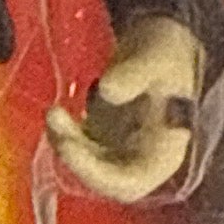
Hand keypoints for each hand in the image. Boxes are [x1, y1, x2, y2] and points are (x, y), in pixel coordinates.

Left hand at [44, 12, 212, 201]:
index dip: (98, 175)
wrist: (166, 43)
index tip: (70, 145)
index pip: (132, 181)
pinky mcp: (108, 137)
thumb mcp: (157, 55)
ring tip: (54, 114)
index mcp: (167, 148)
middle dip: (76, 159)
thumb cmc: (169, 51)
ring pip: (91, 165)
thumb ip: (135, 73)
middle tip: (56, 122)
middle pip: (107, 181)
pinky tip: (58, 115)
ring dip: (67, 145)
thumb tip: (107, 89)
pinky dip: (66, 137)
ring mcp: (125, 149)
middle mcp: (146, 158)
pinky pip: (83, 149)